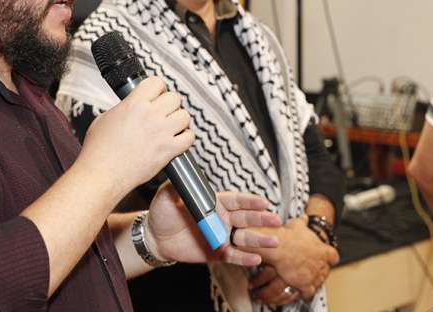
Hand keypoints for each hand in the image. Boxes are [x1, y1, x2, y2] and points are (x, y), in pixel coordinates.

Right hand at [78, 77, 191, 200]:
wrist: (101, 175)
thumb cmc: (98, 151)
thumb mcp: (105, 118)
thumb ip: (123, 108)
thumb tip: (131, 106)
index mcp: (134, 104)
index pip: (157, 83)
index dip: (157, 89)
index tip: (156, 96)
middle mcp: (150, 115)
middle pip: (174, 98)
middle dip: (168, 105)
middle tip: (162, 114)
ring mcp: (161, 132)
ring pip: (185, 116)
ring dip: (179, 121)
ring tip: (170, 127)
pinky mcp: (168, 150)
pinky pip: (189, 137)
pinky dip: (185, 138)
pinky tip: (175, 141)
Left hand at [146, 182, 281, 265]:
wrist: (155, 237)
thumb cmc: (163, 213)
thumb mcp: (167, 196)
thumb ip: (176, 186)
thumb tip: (180, 174)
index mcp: (215, 203)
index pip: (237, 201)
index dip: (250, 201)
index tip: (264, 202)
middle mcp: (222, 219)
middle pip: (246, 218)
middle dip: (262, 219)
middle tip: (276, 219)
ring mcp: (221, 236)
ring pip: (244, 238)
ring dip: (260, 239)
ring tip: (274, 241)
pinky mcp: (216, 253)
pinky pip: (233, 256)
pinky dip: (245, 258)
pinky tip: (256, 259)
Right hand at [243, 216, 338, 299]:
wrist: (278, 247)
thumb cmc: (288, 236)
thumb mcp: (298, 225)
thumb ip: (303, 222)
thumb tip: (304, 217)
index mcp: (323, 250)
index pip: (334, 257)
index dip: (329, 258)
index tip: (326, 258)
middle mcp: (321, 263)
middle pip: (326, 271)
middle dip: (320, 270)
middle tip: (312, 269)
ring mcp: (314, 275)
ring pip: (319, 282)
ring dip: (314, 281)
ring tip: (306, 279)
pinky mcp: (305, 284)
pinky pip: (309, 292)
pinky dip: (306, 291)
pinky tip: (301, 288)